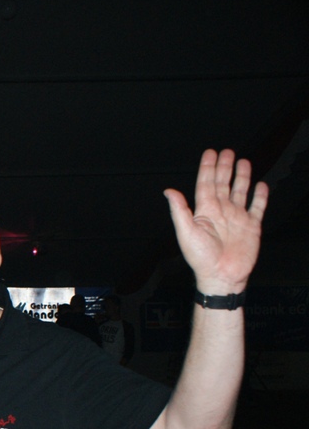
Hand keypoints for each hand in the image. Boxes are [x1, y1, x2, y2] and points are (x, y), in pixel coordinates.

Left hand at [163, 149, 267, 294]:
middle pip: (223, 184)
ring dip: (241, 177)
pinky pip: (257, 208)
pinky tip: (261, 185)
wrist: (221, 276)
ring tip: (243, 162)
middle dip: (225, 168)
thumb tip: (168, 191)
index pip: (206, 184)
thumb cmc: (201, 258)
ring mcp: (237, 218)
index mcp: (205, 211)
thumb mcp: (186, 232)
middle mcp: (221, 212)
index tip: (210, 153)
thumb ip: (179, 210)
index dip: (208, 168)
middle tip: (227, 152)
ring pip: (240, 192)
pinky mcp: (252, 227)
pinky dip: (260, 197)